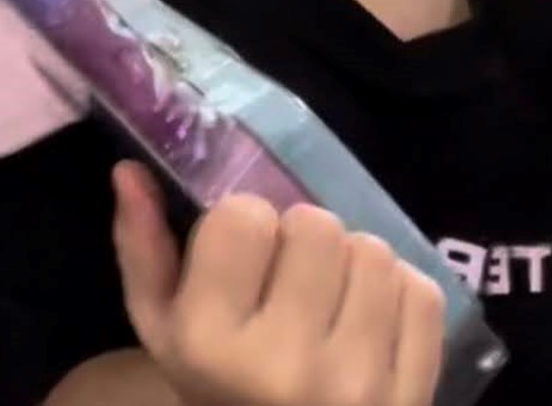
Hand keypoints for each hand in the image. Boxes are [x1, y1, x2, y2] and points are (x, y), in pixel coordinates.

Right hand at [111, 164, 445, 405]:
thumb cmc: (214, 385)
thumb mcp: (163, 330)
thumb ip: (142, 248)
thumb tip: (129, 169)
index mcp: (212, 344)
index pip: (245, 216)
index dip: (244, 225)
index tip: (242, 257)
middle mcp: (285, 366)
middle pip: (316, 224)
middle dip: (301, 239)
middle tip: (289, 275)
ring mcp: (357, 386)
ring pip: (372, 251)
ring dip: (351, 262)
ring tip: (329, 297)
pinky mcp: (413, 396)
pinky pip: (421, 293)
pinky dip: (397, 294)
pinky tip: (367, 320)